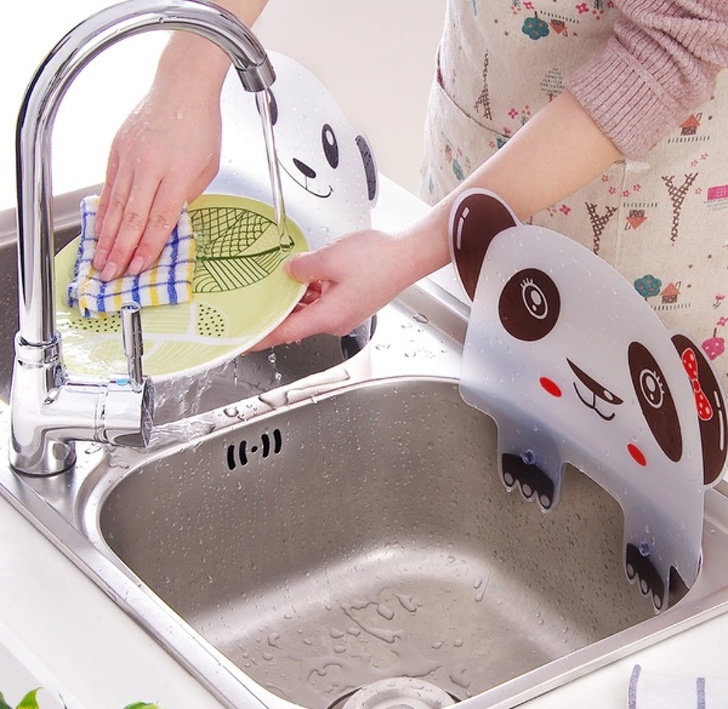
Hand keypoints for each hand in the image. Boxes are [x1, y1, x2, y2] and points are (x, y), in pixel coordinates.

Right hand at [93, 79, 222, 279]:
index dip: (147, 247)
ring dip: (108, 236)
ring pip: (116, 205)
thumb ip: (190, 194)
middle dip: (121, 251)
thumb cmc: (201, 125)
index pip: (160, 220)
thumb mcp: (208, 166)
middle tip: (112, 274)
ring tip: (101, 259)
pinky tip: (100, 229)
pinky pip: (109, 187)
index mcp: (177, 174)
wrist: (182, 86)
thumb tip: (173, 218)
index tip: (139, 268)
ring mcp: (130, 158)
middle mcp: (150, 167)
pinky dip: (104, 210)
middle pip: (133, 218)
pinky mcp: (117, 150)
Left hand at [252, 228, 433, 349]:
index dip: (262, 337)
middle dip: (280, 307)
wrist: (408, 256)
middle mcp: (336, 322)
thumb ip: (302, 268)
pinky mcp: (353, 303)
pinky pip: (326, 301)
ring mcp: (346, 314)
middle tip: (263, 294)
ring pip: (312, 309)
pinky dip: (314, 290)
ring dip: (299, 295)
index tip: (245, 341)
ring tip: (290, 274)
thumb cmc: (378, 261)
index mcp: (327, 317)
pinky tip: (311, 273)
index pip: (285, 332)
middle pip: (298, 320)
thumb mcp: (329, 259)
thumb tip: (290, 271)